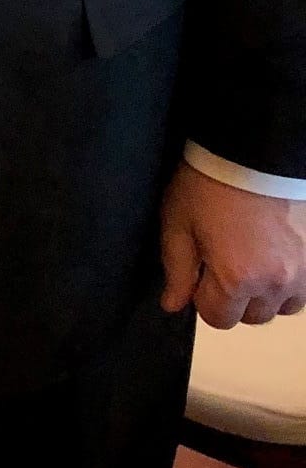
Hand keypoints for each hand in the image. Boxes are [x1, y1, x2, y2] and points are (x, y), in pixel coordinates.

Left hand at [160, 162, 305, 327]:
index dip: (203, 296)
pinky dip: (285, 280)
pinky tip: (270, 252)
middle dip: (233, 297)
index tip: (200, 270)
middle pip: (251, 316)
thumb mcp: (179, 222)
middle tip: (223, 260)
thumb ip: (177, 269)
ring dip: (263, 292)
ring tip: (250, 256)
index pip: (218, 318)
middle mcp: (275, 284)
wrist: (251, 149)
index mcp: (236, 279)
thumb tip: (173, 304)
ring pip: (280, 305)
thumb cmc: (208, 184)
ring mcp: (301, 273)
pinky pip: (301, 288)